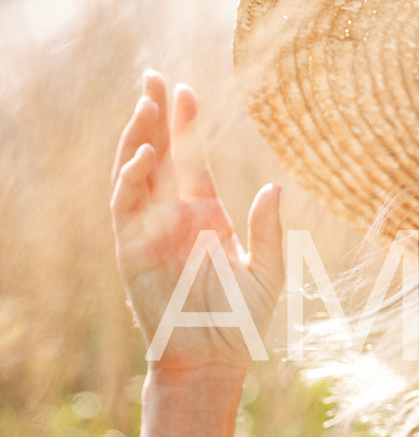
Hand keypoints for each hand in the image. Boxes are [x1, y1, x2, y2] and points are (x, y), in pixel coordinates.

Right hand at [110, 70, 284, 376]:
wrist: (213, 360)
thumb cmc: (242, 321)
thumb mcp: (268, 272)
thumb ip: (269, 230)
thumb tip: (275, 186)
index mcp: (206, 214)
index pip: (191, 159)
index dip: (185, 125)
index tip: (186, 89)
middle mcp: (175, 216)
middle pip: (158, 154)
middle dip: (152, 116)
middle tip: (151, 76)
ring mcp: (151, 231)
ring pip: (136, 173)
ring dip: (137, 138)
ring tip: (145, 105)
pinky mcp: (133, 250)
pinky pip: (126, 207)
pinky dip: (131, 179)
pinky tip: (145, 155)